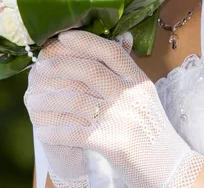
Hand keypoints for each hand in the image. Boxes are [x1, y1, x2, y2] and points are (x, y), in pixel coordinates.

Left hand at [25, 31, 203, 187]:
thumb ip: (129, 71)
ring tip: (34, 100)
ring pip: (76, 100)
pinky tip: (43, 129)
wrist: (169, 167)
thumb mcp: (145, 95)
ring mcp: (123, 119)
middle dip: (60, 66)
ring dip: (49, 100)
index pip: (111, 51)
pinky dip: (54, 130)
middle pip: (90, 71)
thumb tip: (124, 37)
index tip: (64, 36)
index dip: (86, 41)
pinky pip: (74, 132)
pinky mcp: (113, 144)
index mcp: (139, 81)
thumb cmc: (152, 130)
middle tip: (40, 68)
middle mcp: (132, 95)